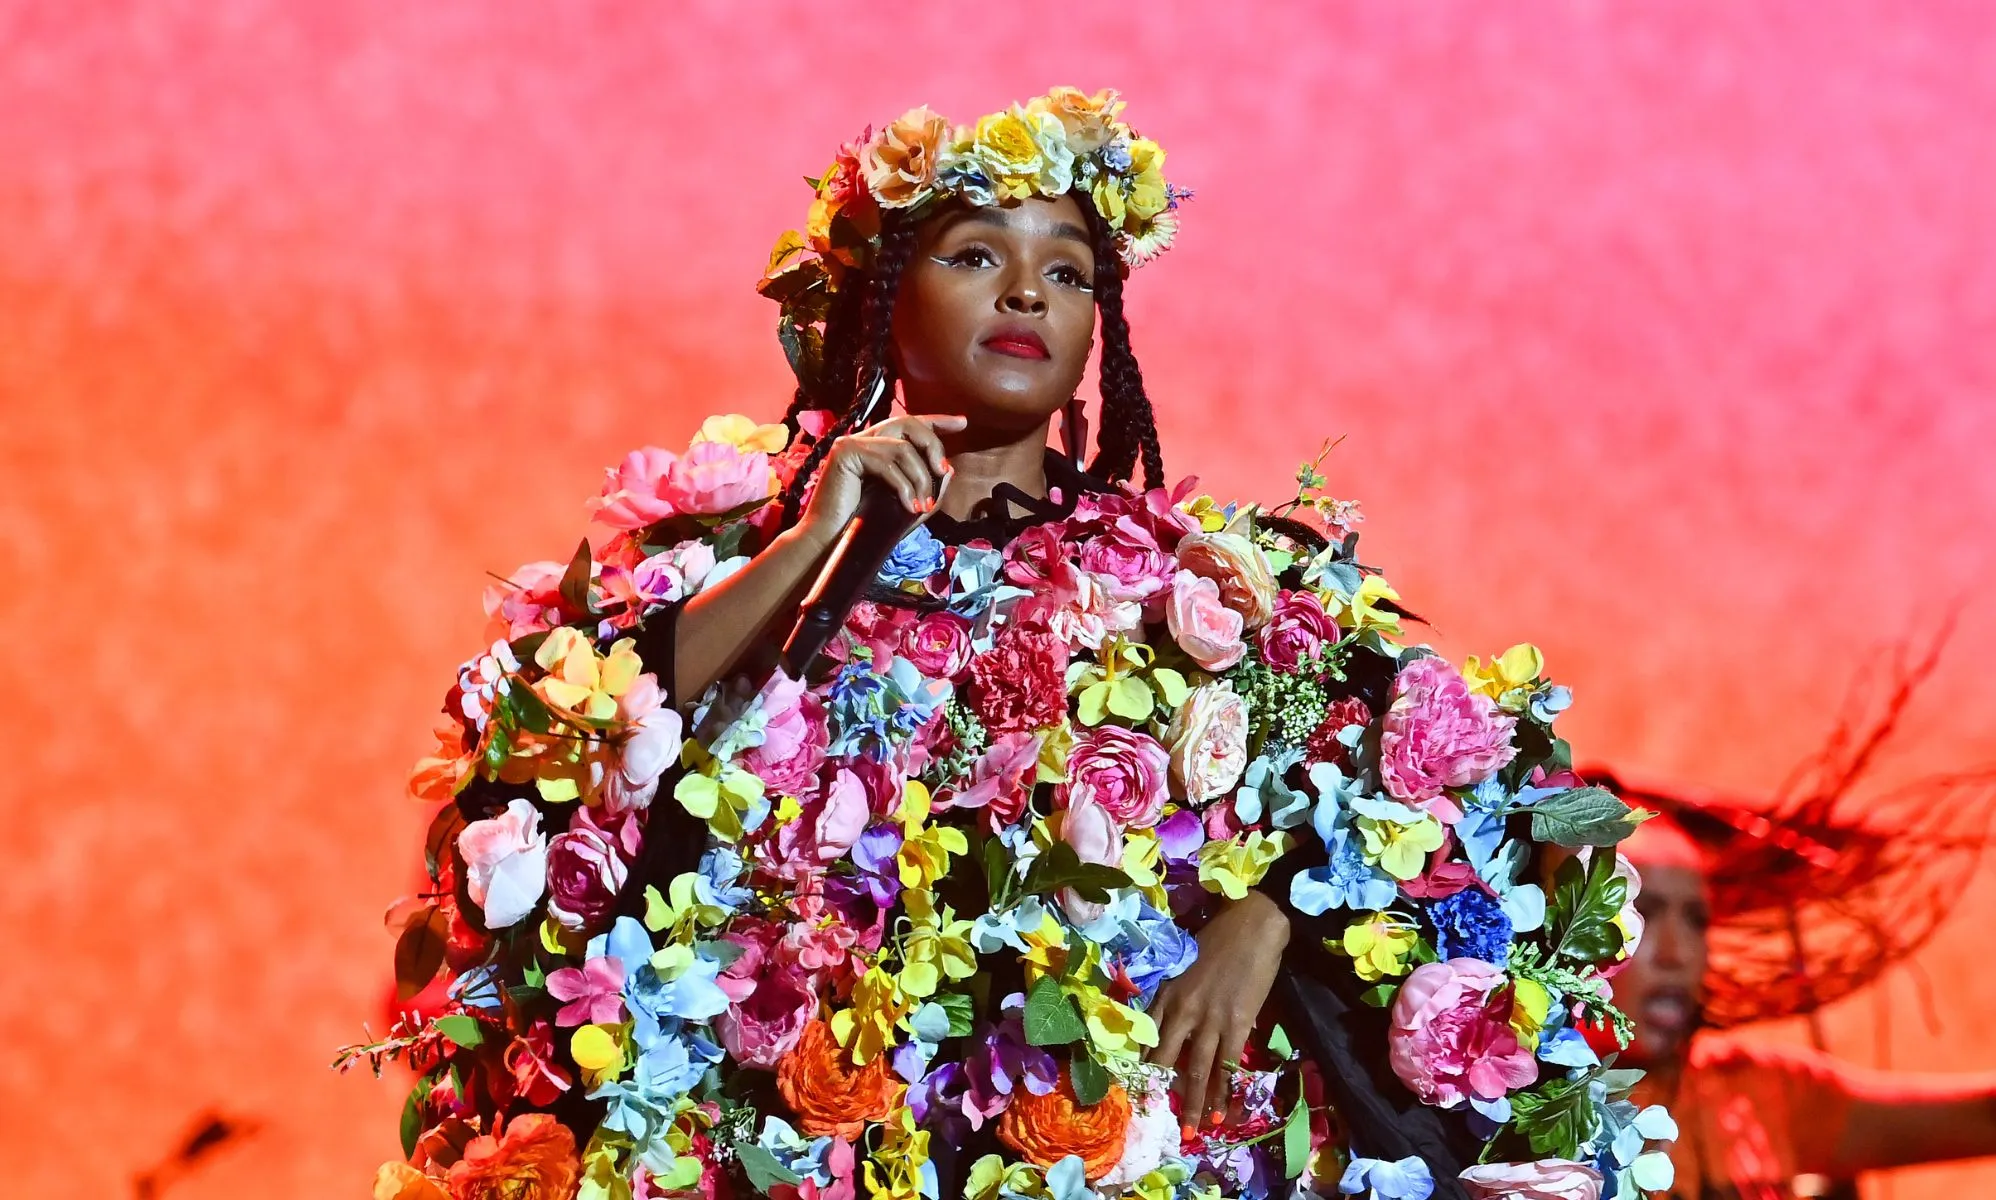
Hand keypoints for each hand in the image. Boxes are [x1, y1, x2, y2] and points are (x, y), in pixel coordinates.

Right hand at [798, 414, 966, 545]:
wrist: (830, 542)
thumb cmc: (866, 526)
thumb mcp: (907, 505)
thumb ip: (928, 487)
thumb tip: (949, 468)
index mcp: (877, 447)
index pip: (910, 424)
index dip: (938, 421)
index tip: (963, 423)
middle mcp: (863, 439)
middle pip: (908, 423)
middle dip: (933, 446)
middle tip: (943, 471)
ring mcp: (852, 443)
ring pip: (901, 447)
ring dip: (920, 477)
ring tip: (924, 504)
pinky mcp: (844, 453)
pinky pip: (886, 462)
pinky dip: (903, 485)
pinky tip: (910, 507)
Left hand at [1146, 890, 1291, 1132]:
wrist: (1252, 925)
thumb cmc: (1218, 939)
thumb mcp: (1183, 966)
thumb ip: (1176, 995)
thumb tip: (1172, 1024)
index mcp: (1166, 993)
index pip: (1147, 1038)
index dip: (1143, 1066)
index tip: (1138, 1089)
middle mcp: (1182, 1010)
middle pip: (1166, 1060)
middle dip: (1162, 1093)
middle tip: (1157, 1119)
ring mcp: (1209, 1019)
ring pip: (1197, 1071)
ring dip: (1194, 1105)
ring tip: (1190, 1130)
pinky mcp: (1237, 1024)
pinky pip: (1227, 1067)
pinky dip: (1225, 1093)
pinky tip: (1223, 1113)